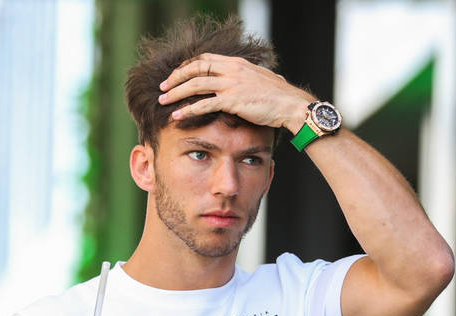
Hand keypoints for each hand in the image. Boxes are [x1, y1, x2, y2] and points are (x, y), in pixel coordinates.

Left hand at [158, 53, 315, 132]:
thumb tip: (247, 80)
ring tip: (163, 101)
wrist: (292, 105)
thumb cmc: (279, 97)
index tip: (177, 74)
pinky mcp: (232, 100)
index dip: (187, 66)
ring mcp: (231, 84)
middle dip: (176, 77)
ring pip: (195, 84)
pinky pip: (203, 105)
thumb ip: (248, 78)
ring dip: (176, 92)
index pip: (205, 58)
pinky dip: (187, 110)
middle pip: (195, 68)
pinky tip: (177, 116)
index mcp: (237, 63)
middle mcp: (232, 70)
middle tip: (163, 86)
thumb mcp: (261, 79)